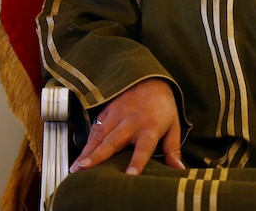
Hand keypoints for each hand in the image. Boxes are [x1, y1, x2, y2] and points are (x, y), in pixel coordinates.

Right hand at [69, 78, 183, 175]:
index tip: (130, 176)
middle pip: (113, 141)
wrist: (149, 78)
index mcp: (150, 128)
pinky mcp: (106, 112)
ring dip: (86, 152)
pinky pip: (94, 128)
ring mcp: (116, 116)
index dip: (137, 162)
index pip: (144, 148)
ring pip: (99, 136)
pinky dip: (85, 143)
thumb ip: (173, 149)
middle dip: (98, 156)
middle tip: (85, 170)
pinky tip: (78, 156)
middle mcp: (131, 122)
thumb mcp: (173, 125)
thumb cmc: (162, 105)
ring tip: (75, 168)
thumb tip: (179, 170)